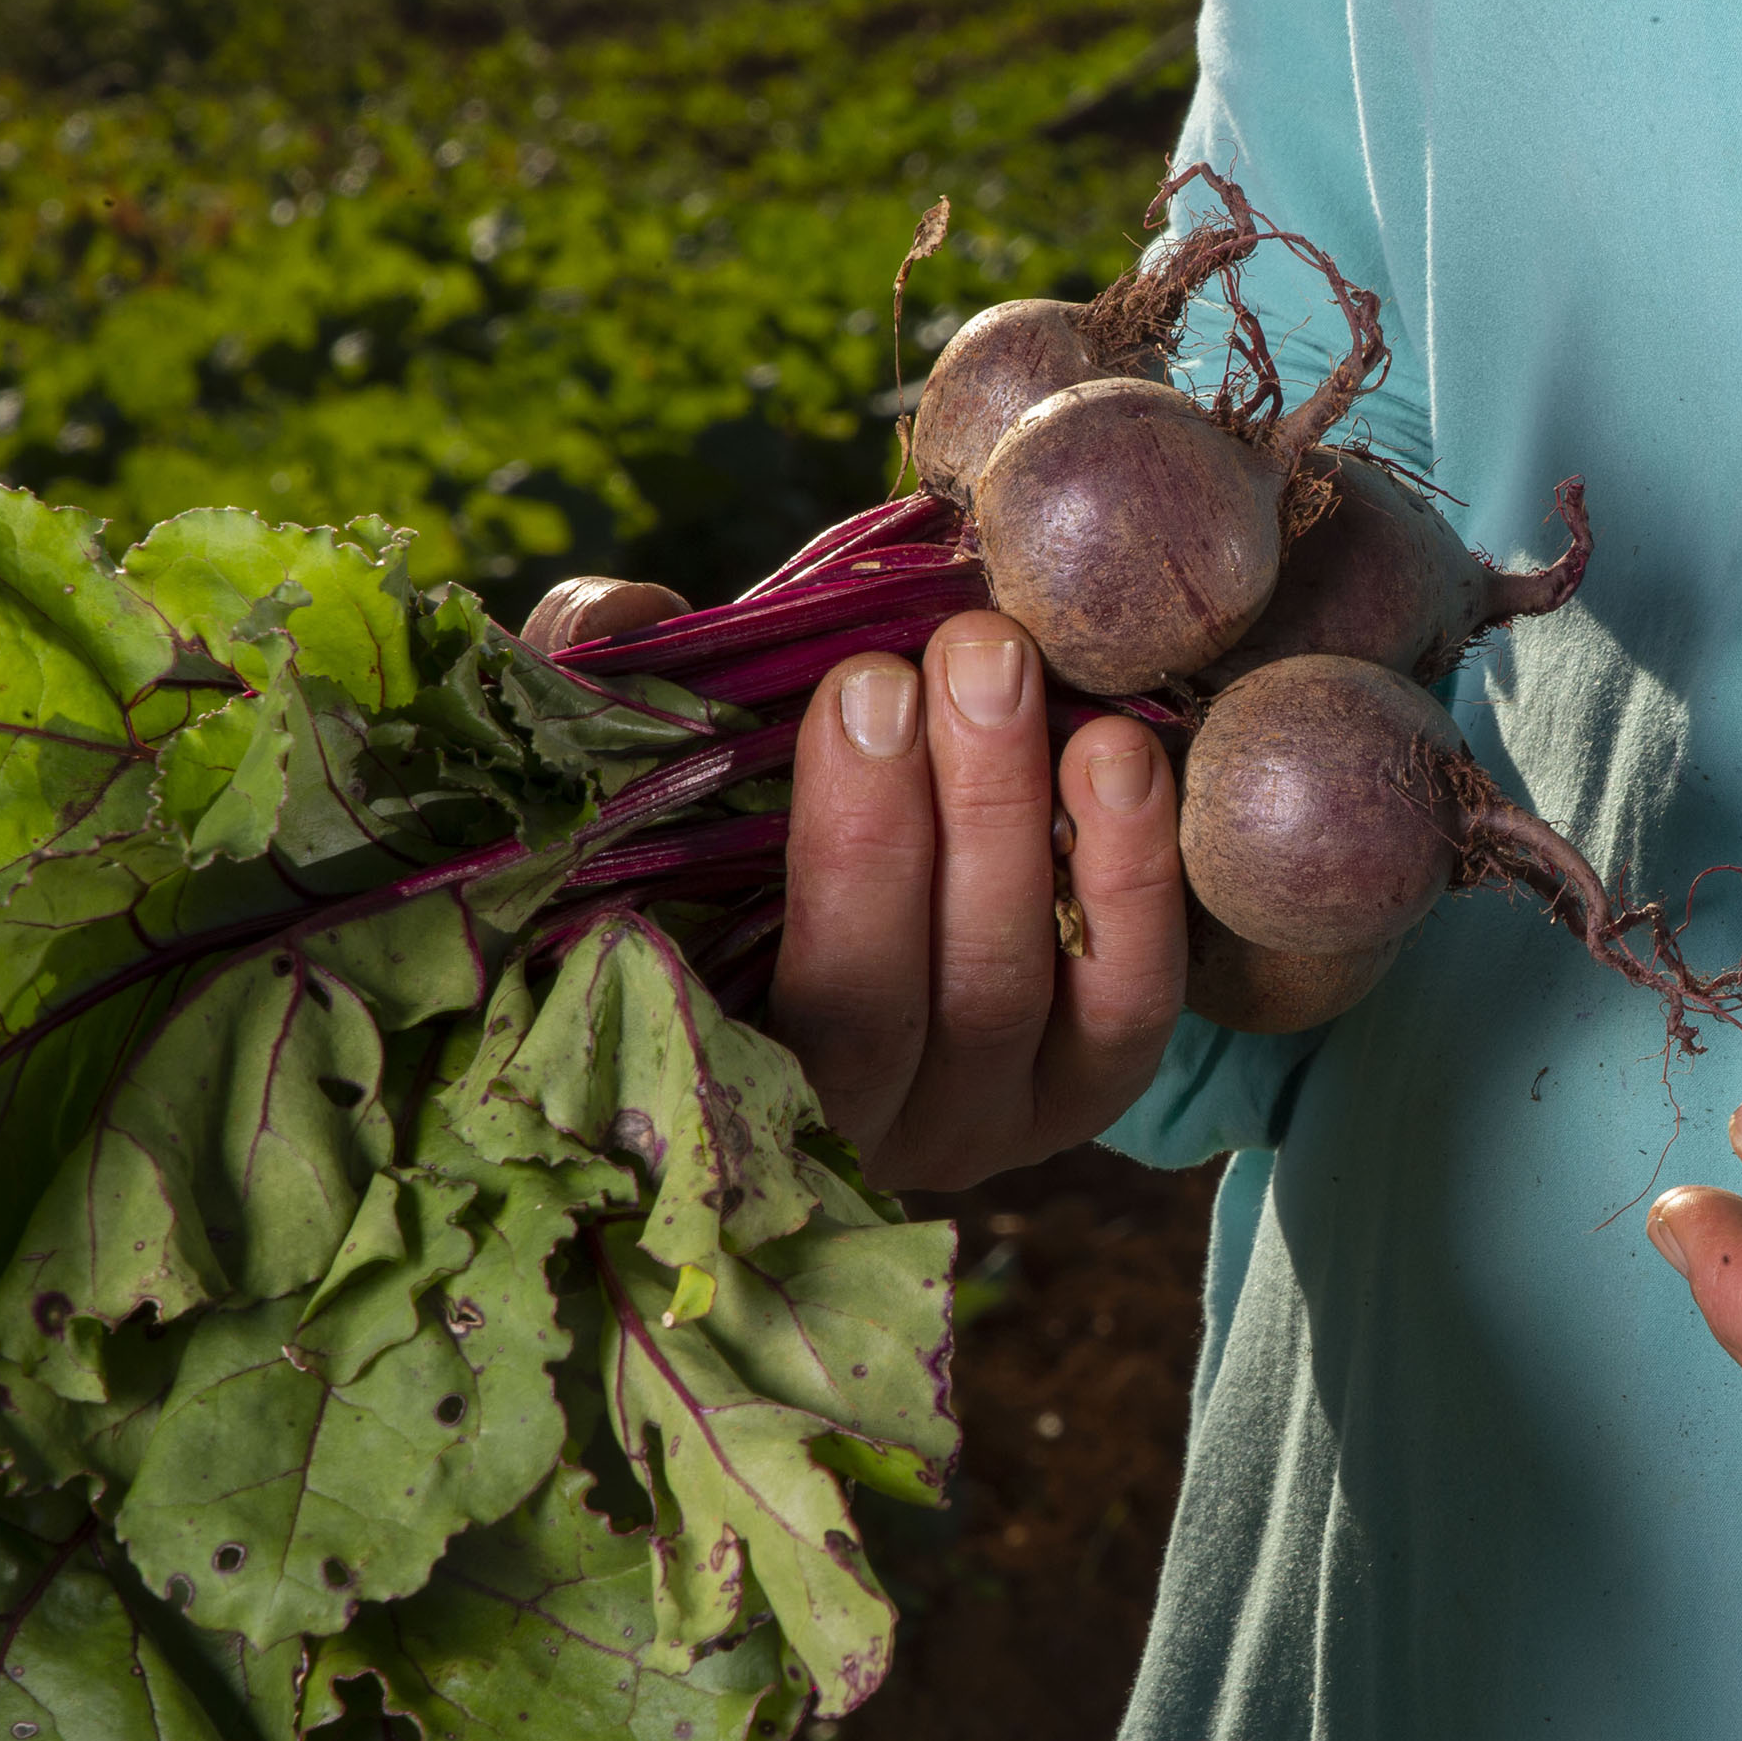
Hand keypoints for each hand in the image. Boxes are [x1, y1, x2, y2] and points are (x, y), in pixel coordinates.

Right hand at [523, 577, 1187, 1190]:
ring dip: (1023, 819)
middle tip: (959, 657)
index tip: (857, 689)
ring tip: (1024, 674)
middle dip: (928, 816)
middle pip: (895, 999)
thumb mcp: (648, 770)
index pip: (758, 996)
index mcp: (718, 1066)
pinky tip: (1121, 754)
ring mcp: (982, 1122)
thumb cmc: (729, 823)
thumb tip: (634, 614)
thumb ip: (608, 696)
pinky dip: (1132, 878)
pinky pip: (1131, 1003)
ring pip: (1010, 993)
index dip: (834, 853)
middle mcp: (851, 1126)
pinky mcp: (1091, 1089)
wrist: (884, 871)